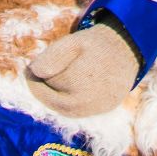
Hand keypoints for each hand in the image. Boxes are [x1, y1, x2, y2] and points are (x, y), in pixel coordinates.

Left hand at [24, 26, 139, 116]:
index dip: (37, 77)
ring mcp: (101, 105)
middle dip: (42, 92)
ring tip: (47, 86)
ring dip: (53, 100)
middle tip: (33, 81)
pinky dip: (68, 105)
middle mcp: (93, 98)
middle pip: (58, 102)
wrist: (127, 47)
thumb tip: (35, 72)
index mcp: (82, 79)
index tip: (29, 70)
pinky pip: (82, 112)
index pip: (52, 84)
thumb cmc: (95, 44)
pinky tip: (64, 92)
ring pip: (68, 110)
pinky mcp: (107, 108)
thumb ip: (52, 56)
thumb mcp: (71, 42)